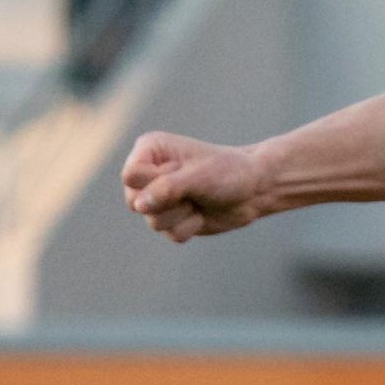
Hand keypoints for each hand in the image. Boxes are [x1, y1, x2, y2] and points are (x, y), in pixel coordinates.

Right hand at [122, 132, 276, 243]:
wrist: (253, 190)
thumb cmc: (228, 172)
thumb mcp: (199, 176)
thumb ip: (167, 188)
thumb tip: (139, 206)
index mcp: (150, 151)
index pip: (131, 176)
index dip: (153, 183)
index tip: (179, 174)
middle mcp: (148, 174)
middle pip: (135, 203)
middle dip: (169, 203)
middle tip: (194, 190)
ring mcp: (157, 198)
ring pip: (153, 222)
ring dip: (183, 215)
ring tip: (199, 199)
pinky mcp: (170, 218)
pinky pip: (169, 234)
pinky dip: (190, 227)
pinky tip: (202, 213)